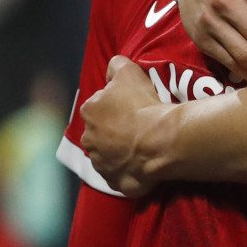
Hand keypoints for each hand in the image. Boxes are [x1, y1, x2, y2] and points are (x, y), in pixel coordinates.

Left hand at [81, 56, 167, 196]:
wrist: (157, 141)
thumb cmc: (142, 104)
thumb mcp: (128, 71)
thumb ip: (116, 65)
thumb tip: (112, 67)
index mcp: (89, 111)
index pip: (99, 105)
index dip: (116, 105)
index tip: (132, 106)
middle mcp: (88, 139)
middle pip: (101, 131)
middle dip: (114, 129)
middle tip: (137, 125)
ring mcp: (100, 163)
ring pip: (108, 153)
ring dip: (119, 150)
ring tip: (141, 144)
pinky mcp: (113, 182)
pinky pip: (120, 173)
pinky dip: (128, 168)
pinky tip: (142, 161)